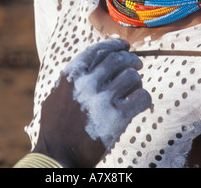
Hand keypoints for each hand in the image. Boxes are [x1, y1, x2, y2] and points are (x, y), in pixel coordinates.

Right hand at [34, 39, 150, 167]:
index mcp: (71, 74)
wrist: (57, 156)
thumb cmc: (56, 127)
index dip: (114, 44)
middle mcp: (86, 83)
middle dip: (131, 59)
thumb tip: (92, 61)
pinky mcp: (116, 118)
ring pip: (132, 76)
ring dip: (137, 80)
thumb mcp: (57, 94)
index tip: (124, 45)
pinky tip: (141, 102)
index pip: (98, 50)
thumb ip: (73, 77)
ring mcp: (101, 100)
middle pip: (118, 59)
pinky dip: (144, 98)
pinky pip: (141, 98)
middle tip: (137, 64)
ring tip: (135, 87)